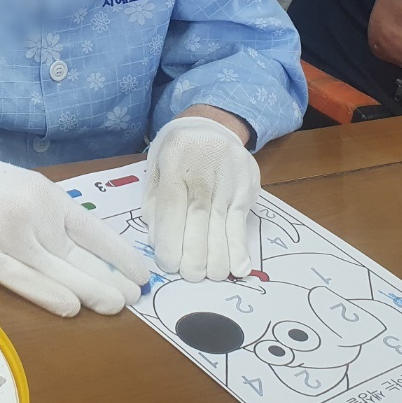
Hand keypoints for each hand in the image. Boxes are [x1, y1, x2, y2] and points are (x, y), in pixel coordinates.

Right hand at [0, 139, 152, 316]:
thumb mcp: (33, 188)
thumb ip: (60, 216)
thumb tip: (97, 251)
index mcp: (48, 197)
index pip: (94, 231)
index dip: (120, 255)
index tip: (141, 273)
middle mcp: (33, 216)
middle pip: (79, 255)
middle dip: (110, 279)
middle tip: (134, 298)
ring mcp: (8, 238)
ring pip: (57, 271)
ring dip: (89, 291)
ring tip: (114, 306)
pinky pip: (22, 280)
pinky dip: (48, 295)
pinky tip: (71, 307)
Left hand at [144, 115, 260, 281]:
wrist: (212, 126)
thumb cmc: (178, 153)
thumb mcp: (157, 167)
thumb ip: (155, 201)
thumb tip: (157, 240)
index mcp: (175, 162)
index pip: (172, 205)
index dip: (170, 238)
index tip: (168, 264)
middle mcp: (203, 169)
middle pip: (198, 217)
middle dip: (194, 252)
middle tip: (190, 276)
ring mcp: (228, 179)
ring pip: (222, 222)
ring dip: (217, 255)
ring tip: (211, 276)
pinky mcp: (246, 187)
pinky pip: (241, 222)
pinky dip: (240, 247)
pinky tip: (237, 268)